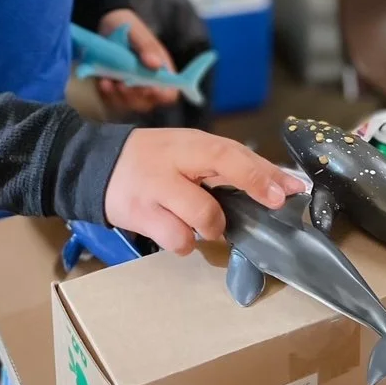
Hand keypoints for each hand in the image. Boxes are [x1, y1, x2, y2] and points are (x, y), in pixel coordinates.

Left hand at [94, 8, 177, 113]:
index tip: (149, 88)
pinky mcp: (115, 90)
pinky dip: (107, 94)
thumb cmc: (126, 26)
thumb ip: (147, 47)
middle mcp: (148, 83)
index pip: (168, 93)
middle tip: (122, 85)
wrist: (105, 25)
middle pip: (147, 102)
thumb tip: (156, 64)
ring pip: (129, 103)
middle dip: (134, 96)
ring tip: (107, 82)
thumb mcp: (136, 31)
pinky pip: (112, 99)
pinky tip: (102, 82)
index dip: (161, 95)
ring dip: (118, 96)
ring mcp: (131, 88)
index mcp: (161, 70)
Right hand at [103, 128, 306, 255]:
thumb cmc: (155, 159)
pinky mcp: (139, 215)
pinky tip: (173, 227)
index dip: (262, 175)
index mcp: (190, 143)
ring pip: (199, 221)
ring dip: (207, 229)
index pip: (230, 154)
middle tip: (247, 213)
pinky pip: (178, 240)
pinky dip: (184, 241)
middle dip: (237, 205)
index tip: (290, 192)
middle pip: (215, 186)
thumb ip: (229, 165)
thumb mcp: (189, 150)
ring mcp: (154, 191)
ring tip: (195, 220)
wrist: (96, 164)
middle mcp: (172, 164)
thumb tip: (280, 186)